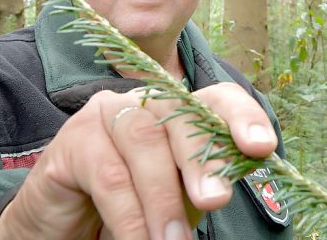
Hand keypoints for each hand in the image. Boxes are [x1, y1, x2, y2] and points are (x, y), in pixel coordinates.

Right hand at [0, 83, 277, 239]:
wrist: (64, 226)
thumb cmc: (132, 208)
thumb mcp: (178, 197)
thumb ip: (204, 186)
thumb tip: (229, 191)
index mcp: (179, 110)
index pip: (217, 99)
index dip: (242, 116)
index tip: (262, 147)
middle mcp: (144, 102)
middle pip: (180, 116)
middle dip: (202, 158)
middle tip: (215, 200)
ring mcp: (106, 114)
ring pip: (144, 144)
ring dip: (163, 198)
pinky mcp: (74, 141)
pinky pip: (108, 176)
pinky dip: (130, 216)